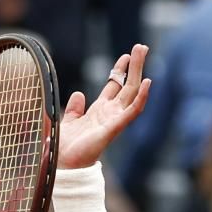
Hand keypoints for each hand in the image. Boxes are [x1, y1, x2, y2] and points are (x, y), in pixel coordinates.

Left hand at [58, 45, 150, 169]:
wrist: (63, 163)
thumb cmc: (66, 148)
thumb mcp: (69, 121)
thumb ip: (75, 108)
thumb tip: (78, 94)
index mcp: (100, 111)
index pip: (115, 86)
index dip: (121, 70)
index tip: (126, 55)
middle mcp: (110, 114)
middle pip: (127, 85)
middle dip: (135, 66)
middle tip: (141, 47)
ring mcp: (115, 120)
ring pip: (132, 92)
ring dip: (139, 72)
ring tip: (143, 53)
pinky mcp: (115, 127)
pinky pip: (132, 111)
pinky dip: (142, 97)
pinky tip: (148, 82)